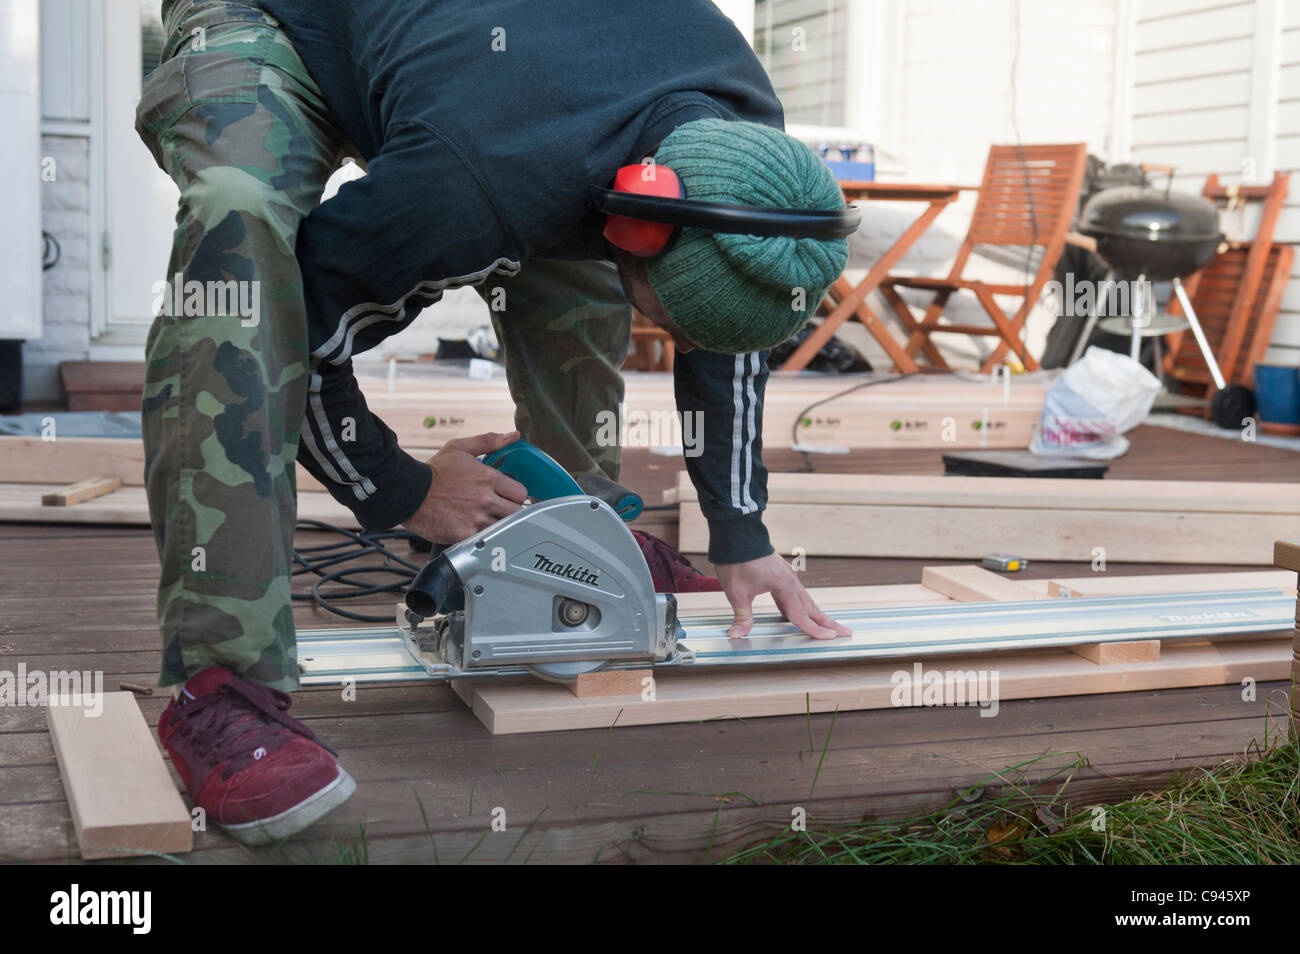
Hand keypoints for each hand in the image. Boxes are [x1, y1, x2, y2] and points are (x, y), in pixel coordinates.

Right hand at [401, 431, 527, 543]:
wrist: (408, 492)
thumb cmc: (434, 471)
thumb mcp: (460, 448)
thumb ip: (489, 441)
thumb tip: (513, 435)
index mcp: (488, 477)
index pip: (520, 493)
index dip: (515, 495)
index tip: (507, 496)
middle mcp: (485, 499)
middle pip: (516, 513)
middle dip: (510, 511)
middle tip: (498, 510)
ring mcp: (476, 518)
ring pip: (503, 528)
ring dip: (497, 525)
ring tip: (484, 519)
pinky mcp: (465, 534)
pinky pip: (484, 540)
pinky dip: (482, 537)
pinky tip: (473, 529)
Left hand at [714, 552, 851, 639]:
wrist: (736, 535)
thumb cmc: (737, 561)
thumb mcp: (737, 592)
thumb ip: (742, 616)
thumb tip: (736, 634)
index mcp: (785, 586)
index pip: (801, 615)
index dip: (815, 629)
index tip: (830, 637)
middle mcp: (790, 581)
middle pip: (812, 607)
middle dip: (828, 622)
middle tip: (846, 631)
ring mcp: (787, 576)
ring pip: (805, 600)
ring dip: (817, 614)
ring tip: (828, 624)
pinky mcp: (781, 573)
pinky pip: (795, 593)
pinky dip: (801, 605)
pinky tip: (798, 611)